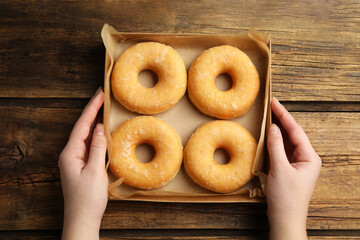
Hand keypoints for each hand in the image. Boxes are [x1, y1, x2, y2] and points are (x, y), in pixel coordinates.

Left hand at [58, 88, 107, 239]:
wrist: (82, 219)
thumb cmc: (88, 198)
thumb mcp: (95, 171)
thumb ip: (97, 148)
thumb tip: (98, 128)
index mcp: (70, 153)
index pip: (82, 125)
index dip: (91, 109)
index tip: (100, 94)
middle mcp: (69, 154)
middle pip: (81, 128)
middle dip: (92, 112)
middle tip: (102, 97)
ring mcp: (74, 160)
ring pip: (84, 136)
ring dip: (93, 122)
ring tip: (103, 109)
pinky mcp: (80, 166)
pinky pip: (88, 146)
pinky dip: (95, 136)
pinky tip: (101, 132)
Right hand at [266, 97, 321, 239]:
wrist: (285, 219)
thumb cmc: (286, 198)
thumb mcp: (279, 169)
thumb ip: (276, 146)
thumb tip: (273, 128)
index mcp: (310, 157)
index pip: (296, 131)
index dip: (284, 115)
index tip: (274, 102)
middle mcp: (306, 159)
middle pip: (293, 134)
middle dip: (281, 120)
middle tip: (270, 105)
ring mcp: (298, 165)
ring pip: (287, 142)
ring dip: (277, 131)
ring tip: (268, 116)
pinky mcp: (289, 170)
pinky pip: (282, 152)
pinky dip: (274, 143)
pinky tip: (267, 137)